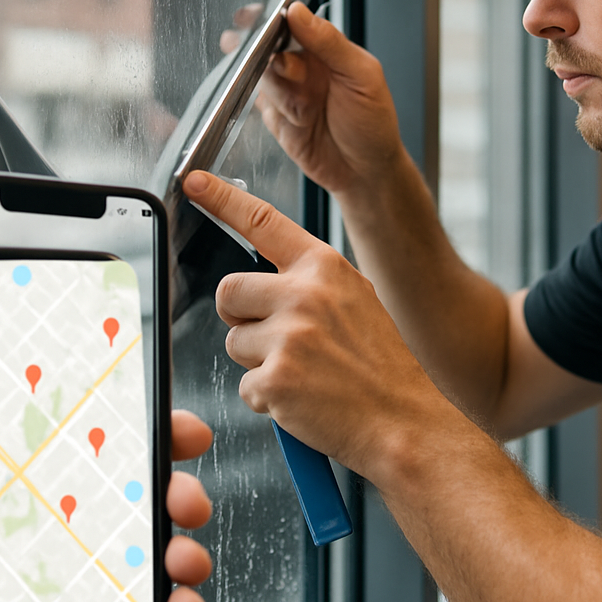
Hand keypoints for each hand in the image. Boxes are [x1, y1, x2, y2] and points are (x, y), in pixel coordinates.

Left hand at [183, 170, 440, 480]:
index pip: (263, 222)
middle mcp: (306, 293)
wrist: (407, 421)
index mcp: (326, 268)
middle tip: (278, 340)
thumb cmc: (384, 368)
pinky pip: (246, 386)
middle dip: (242, 318)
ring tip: (303, 374)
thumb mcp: (357, 302)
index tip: (194, 180)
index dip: (222, 199)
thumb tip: (271, 284)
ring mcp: (290, 335)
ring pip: (233, 341)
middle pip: (229, 290)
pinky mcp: (276, 378)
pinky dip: (269, 400)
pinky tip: (304, 401)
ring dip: (258, 362)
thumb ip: (313, 285)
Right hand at [255, 2, 404, 201]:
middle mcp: (303, 67)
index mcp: (325, 49)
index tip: (257, 18)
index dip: (270, 19)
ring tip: (307, 109)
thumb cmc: (373, 123)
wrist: (365, 173)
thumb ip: (330, 43)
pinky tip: (297, 120)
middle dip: (269, 57)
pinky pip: (260, 106)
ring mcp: (287, 92)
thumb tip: (298, 12)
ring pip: (263, 78)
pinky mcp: (275, 118)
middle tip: (285, 68)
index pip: (291, 22)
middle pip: (268, 48)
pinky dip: (275, 112)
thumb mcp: (361, 77)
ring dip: (281, 92)